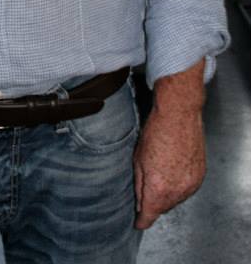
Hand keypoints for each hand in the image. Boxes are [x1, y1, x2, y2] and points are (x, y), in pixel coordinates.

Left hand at [133, 62, 205, 228]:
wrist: (179, 115)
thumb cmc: (155, 132)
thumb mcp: (138, 158)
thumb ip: (139, 185)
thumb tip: (139, 202)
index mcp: (158, 188)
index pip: (149, 215)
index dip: (142, 220)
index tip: (138, 222)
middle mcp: (177, 191)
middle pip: (163, 208)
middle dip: (154, 202)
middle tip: (146, 187)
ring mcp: (191, 185)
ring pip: (176, 200)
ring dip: (168, 194)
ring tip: (160, 172)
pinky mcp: (200, 176)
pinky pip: (187, 189)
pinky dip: (179, 185)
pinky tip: (172, 168)